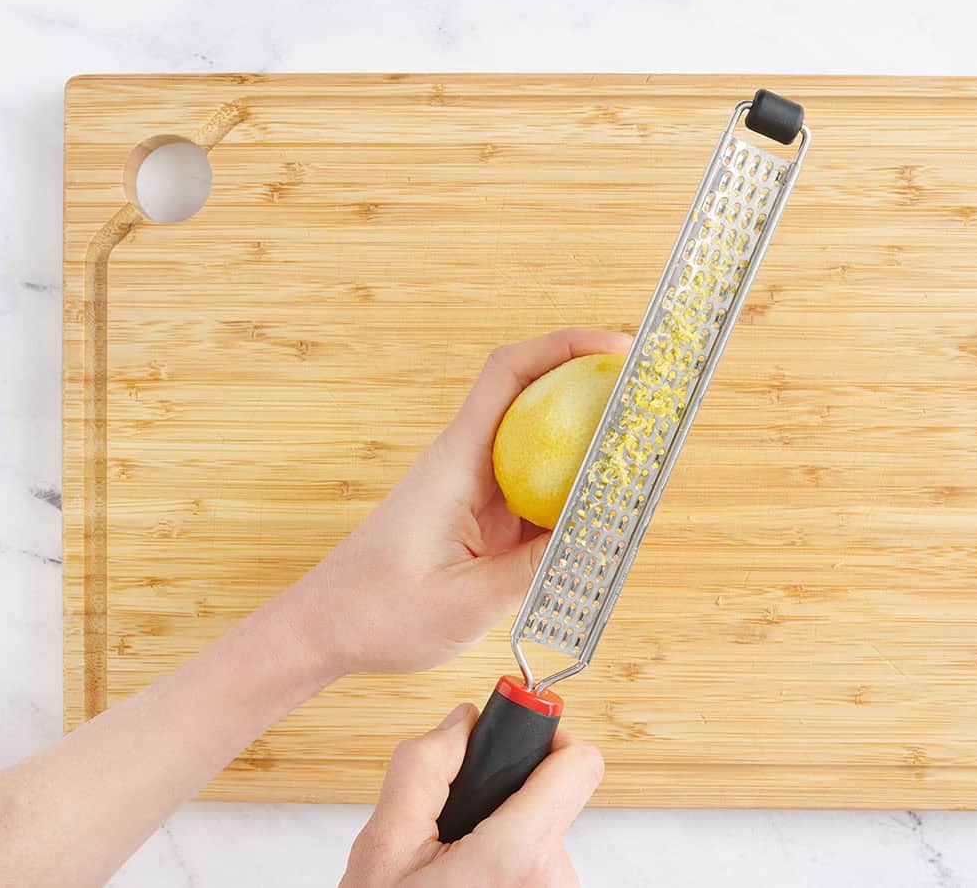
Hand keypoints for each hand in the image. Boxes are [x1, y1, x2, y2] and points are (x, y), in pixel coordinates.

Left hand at [282, 328, 631, 677]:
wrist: (326, 630)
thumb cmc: (377, 612)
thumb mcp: (466, 602)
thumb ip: (534, 571)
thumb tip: (600, 541)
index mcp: (456, 463)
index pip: (509, 374)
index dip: (563, 347)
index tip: (615, 349)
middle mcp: (468, 464)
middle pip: (536, 399)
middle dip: (593, 388)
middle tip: (650, 400)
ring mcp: (477, 490)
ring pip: (542, 446)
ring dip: (590, 443)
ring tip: (642, 452)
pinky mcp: (483, 519)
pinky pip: (538, 489)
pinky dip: (574, 493)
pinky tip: (605, 511)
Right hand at [339, 704, 603, 887]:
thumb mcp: (382, 849)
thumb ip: (424, 768)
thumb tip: (463, 722)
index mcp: (516, 858)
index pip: (581, 765)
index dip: (549, 738)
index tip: (519, 738)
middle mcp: (554, 883)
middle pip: (548, 799)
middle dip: (500, 803)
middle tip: (448, 838)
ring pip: (541, 836)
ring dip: (500, 843)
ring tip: (450, 875)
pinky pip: (539, 870)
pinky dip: (507, 871)